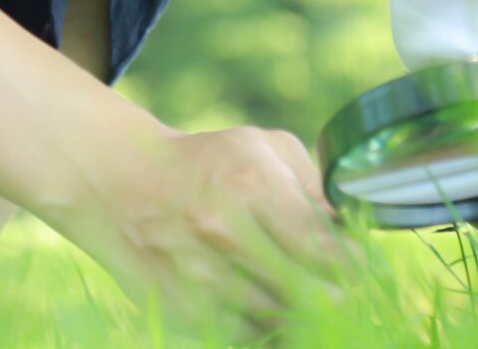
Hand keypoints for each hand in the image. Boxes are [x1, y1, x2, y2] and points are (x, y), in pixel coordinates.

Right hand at [40, 120, 339, 322]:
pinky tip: (266, 303)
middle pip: (312, 294)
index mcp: (252, 186)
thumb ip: (314, 184)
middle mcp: (226, 235)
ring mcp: (203, 279)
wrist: (122, 185)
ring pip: (283, 321)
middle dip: (336, 292)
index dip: (353, 263)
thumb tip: (350, 224)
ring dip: (301, 312)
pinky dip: (265, 327)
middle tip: (336, 283)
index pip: (326, 250)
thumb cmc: (204, 163)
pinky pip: (248, 336)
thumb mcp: (262, 147)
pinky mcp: (186, 310)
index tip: (355, 261)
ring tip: (300, 290)